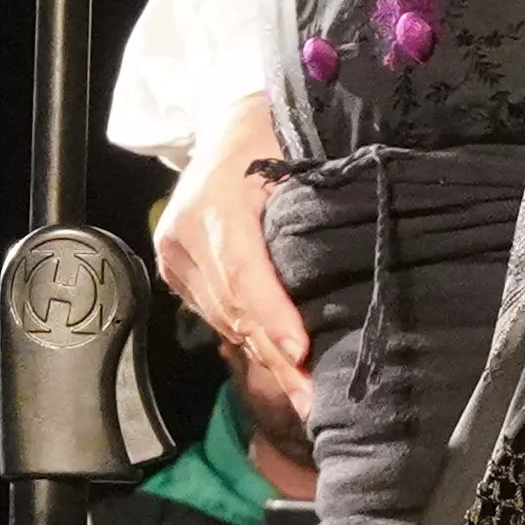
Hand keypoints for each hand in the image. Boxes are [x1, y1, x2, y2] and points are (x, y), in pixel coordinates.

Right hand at [152, 98, 310, 417]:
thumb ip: (315, 206)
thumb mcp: (300, 155)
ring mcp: (175, 254)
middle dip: (277, 357)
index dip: (271, 315)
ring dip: (265, 358)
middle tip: (315, 401)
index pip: (243, 270)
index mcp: (215, 201)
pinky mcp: (176, 269)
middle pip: (234, 306)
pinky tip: (281, 369)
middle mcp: (183, 232)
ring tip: (305, 396)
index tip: (300, 354)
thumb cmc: (276, 133)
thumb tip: (349, 260)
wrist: (229, 123)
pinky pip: (216, 314)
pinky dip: (250, 340)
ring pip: (224, 318)